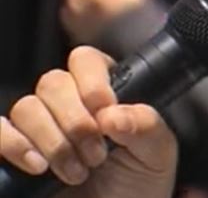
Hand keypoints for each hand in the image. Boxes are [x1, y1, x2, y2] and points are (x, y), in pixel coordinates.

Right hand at [0, 47, 176, 197]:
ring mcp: (40, 128)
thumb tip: (113, 114)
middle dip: (76, 121)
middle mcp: (69, 105)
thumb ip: (146, 125)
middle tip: (97, 154)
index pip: (86, 61)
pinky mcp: (16, 152)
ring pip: (26, 107)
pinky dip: (13, 144)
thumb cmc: (138, 183)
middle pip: (53, 82)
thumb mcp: (157, 153)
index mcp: (105, 93)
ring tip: (78, 171)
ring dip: (53, 141)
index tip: (104, 110)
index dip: (93, 82)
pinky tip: (38, 166)